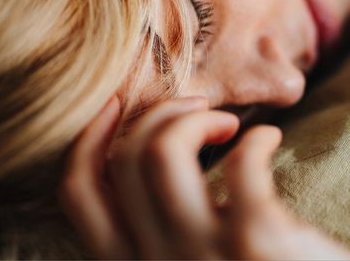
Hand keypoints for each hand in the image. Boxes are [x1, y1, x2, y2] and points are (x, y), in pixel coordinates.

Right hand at [59, 96, 349, 259]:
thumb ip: (158, 232)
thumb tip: (139, 155)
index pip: (78, 193)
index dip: (89, 137)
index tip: (115, 104)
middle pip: (124, 159)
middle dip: (158, 115)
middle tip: (200, 111)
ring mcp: (203, 259)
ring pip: (160, 152)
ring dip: (195, 119)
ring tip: (230, 126)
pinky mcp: (257, 242)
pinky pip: (240, 163)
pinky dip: (257, 140)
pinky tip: (270, 141)